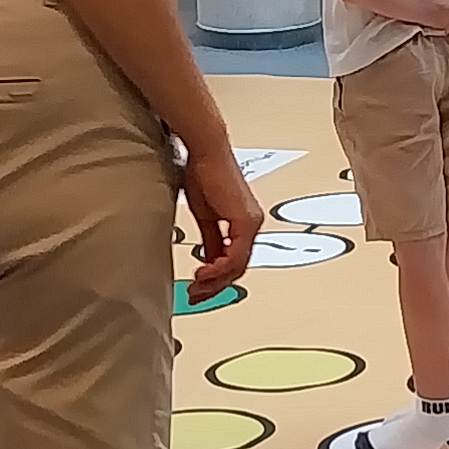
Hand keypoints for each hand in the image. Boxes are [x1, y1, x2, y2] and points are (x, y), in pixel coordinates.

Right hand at [178, 143, 260, 288]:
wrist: (206, 152)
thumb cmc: (204, 174)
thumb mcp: (205, 217)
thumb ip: (212, 241)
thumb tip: (209, 260)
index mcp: (244, 224)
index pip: (234, 262)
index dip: (216, 280)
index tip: (199, 289)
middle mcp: (252, 225)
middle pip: (238, 269)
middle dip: (215, 287)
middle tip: (196, 296)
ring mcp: (251, 224)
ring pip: (238, 266)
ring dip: (215, 281)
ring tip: (197, 288)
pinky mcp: (245, 221)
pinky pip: (235, 256)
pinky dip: (219, 269)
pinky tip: (204, 274)